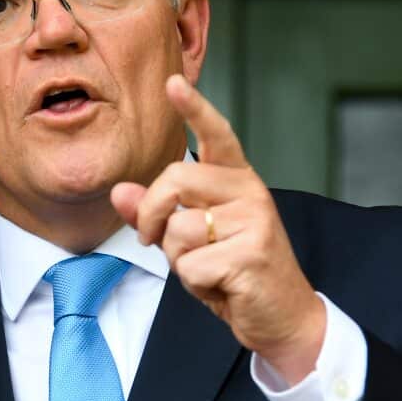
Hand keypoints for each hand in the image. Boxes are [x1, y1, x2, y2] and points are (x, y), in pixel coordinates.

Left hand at [110, 75, 324, 383]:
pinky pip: (190, 266)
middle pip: (175, 179)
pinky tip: (222, 287)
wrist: (281, 318)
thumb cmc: (233, 274)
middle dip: (151, 215)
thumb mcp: (190, 240)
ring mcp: (254, 220)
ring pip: (178, 229)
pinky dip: (195, 286)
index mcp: (237, 180)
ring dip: (178, 261)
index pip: (216, 135)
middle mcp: (249, 191)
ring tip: (209, 270)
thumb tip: (120, 192)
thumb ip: (156, 213)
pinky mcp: (251, 253)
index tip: (172, 83)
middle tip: (152, 241)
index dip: (194, 108)